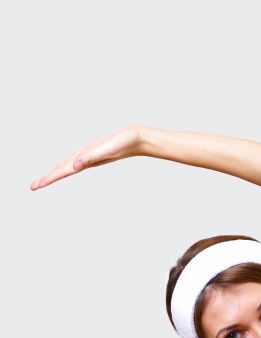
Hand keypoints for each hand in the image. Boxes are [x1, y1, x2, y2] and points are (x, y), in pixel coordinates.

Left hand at [29, 123, 145, 190]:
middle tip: (33, 186)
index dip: (47, 179)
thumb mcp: (106, 149)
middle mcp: (85, 161)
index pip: (62, 172)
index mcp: (85, 162)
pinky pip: (76, 158)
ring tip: (45, 178)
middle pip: (62, 171)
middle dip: (47, 178)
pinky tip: (69, 164)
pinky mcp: (94, 151)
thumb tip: (74, 167)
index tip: (34, 187)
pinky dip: (68, 163)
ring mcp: (89, 156)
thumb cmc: (124, 143)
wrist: (139, 139)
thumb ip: (90, 158)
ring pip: (68, 166)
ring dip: (56, 172)